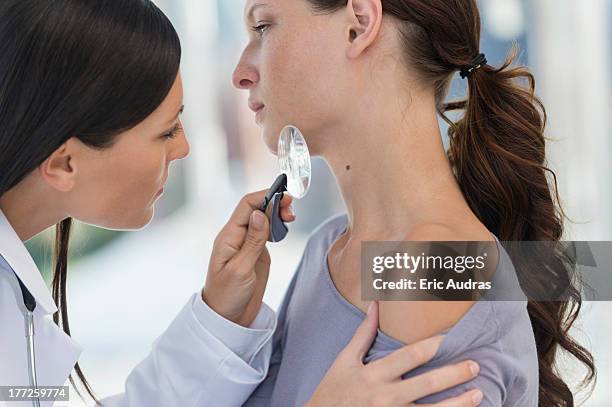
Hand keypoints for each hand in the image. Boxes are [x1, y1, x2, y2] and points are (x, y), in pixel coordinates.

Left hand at [202, 190, 294, 326]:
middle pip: (256, 208)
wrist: (227, 319)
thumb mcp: (241, 270)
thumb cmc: (228, 296)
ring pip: (262, 218)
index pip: (246, 206)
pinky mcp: (256, 252)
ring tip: (291, 217)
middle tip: (291, 211)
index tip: (284, 197)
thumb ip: (252, 242)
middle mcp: (237, 236)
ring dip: (277, 212)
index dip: (265, 196)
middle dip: (274, 203)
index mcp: (229, 237)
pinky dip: (277, 225)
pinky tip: (285, 226)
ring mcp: (247, 243)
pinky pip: (266, 231)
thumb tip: (259, 213)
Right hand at [306, 302, 482, 406]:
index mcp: (374, 373)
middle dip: (455, 373)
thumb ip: (363, 334)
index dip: (434, 345)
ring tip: (479, 393)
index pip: (411, 355)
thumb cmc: (332, 390)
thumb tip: (376, 305)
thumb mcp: (344, 360)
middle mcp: (385, 396)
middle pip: (428, 383)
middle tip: (475, 365)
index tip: (452, 338)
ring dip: (458, 403)